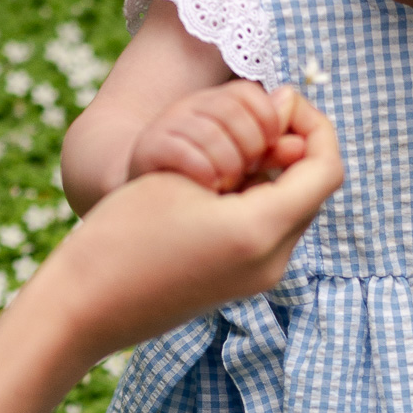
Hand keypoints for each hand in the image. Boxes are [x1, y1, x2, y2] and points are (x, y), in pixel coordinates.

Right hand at [0, 88, 339, 412]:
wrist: (86, 309)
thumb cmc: (122, 235)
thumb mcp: (183, 171)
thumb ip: (250, 139)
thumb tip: (286, 104)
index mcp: (263, 232)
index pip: (326, 167)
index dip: (314, 124)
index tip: (280, 103)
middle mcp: (270, 263)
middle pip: (312, 189)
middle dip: (291, 149)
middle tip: (250, 129)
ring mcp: (256, 280)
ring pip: (291, 209)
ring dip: (272, 174)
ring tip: (227, 160)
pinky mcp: (238, 286)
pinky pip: (268, 230)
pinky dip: (255, 200)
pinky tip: (217, 189)